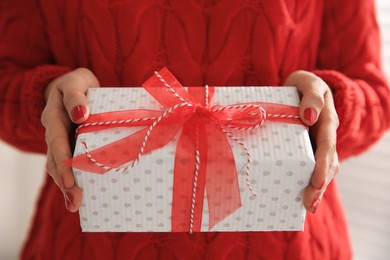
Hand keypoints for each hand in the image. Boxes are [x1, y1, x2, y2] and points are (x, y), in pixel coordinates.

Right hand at [41, 68, 99, 211]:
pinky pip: (65, 165)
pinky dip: (70, 181)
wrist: (74, 88)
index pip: (57, 140)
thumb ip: (76, 96)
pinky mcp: (67, 147)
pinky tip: (76, 197)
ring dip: (66, 186)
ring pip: (58, 165)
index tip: (70, 180)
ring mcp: (59, 141)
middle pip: (55, 158)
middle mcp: (54, 131)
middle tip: (75, 200)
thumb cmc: (79, 85)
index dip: (63, 161)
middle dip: (64, 181)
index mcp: (55, 116)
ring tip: (75, 204)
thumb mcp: (78, 82)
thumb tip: (80, 115)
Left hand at [285, 70, 339, 213]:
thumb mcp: (307, 83)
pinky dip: (307, 182)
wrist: (299, 88)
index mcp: (327, 122)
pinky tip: (299, 196)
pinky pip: (310, 167)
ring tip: (307, 206)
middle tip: (309, 203)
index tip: (316, 182)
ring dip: (315, 188)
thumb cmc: (302, 85)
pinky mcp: (308, 150)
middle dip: (319, 184)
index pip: (327, 146)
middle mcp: (325, 136)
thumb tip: (309, 117)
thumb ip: (311, 96)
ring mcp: (318, 145)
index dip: (322, 165)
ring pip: (322, 169)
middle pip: (327, 164)